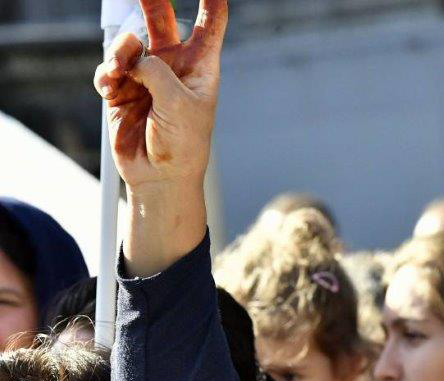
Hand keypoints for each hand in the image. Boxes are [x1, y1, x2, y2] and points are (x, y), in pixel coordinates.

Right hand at [93, 0, 227, 276]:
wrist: (159, 175)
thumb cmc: (184, 143)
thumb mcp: (179, 103)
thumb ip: (155, 70)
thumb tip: (132, 51)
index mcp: (201, 65)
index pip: (210, 24)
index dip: (211, 2)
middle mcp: (174, 65)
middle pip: (162, 19)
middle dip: (151, 0)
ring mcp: (147, 76)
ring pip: (129, 44)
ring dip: (122, 51)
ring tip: (121, 68)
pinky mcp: (123, 89)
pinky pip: (109, 69)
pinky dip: (107, 75)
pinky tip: (111, 87)